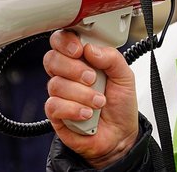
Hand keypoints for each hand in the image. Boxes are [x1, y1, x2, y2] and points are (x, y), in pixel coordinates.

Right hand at [43, 29, 138, 168]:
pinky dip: (73, 109)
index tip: (79, 50)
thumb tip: (90, 48)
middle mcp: (68, 74)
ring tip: (99, 101)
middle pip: (52, 59)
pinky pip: (54, 105)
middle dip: (74, 68)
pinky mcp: (56, 114)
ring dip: (81, 94)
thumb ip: (111, 58)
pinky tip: (87, 114)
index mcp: (82, 59)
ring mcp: (60, 94)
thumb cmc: (120, 104)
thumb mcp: (125, 76)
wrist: (120, 135)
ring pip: (55, 84)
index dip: (65, 42)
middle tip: (92, 78)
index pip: (62, 41)